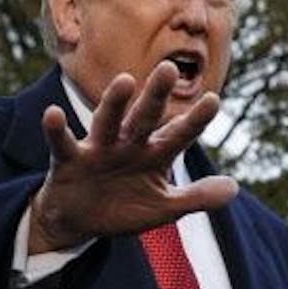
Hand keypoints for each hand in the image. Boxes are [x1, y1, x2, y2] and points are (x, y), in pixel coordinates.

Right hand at [28, 61, 238, 252]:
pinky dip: (56, 129)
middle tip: (169, 67)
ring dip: (114, 102)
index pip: (178, 134)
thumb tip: (234, 188)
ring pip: (107, 121)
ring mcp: (97, 149)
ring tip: (124, 81)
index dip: (195, 120)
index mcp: (153, 153)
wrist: (80, 221)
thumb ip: (197, 198)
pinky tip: (52, 113)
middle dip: (156, 96)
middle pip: (144, 117)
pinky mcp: (68, 159)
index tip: (214, 100)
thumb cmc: (124, 206)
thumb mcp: (164, 207)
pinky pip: (62, 142)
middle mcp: (128, 144)